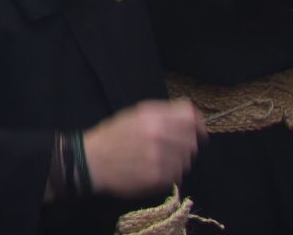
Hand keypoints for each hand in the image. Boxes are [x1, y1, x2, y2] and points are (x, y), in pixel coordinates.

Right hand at [83, 100, 205, 198]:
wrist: (93, 160)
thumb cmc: (114, 136)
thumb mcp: (135, 115)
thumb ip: (164, 114)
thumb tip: (194, 119)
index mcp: (153, 116)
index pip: (191, 118)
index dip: (198, 125)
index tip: (199, 132)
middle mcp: (159, 135)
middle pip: (192, 141)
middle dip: (185, 145)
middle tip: (170, 148)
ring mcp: (160, 158)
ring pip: (187, 160)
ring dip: (177, 161)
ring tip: (158, 159)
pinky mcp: (159, 177)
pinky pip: (177, 175)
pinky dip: (169, 174)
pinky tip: (153, 169)